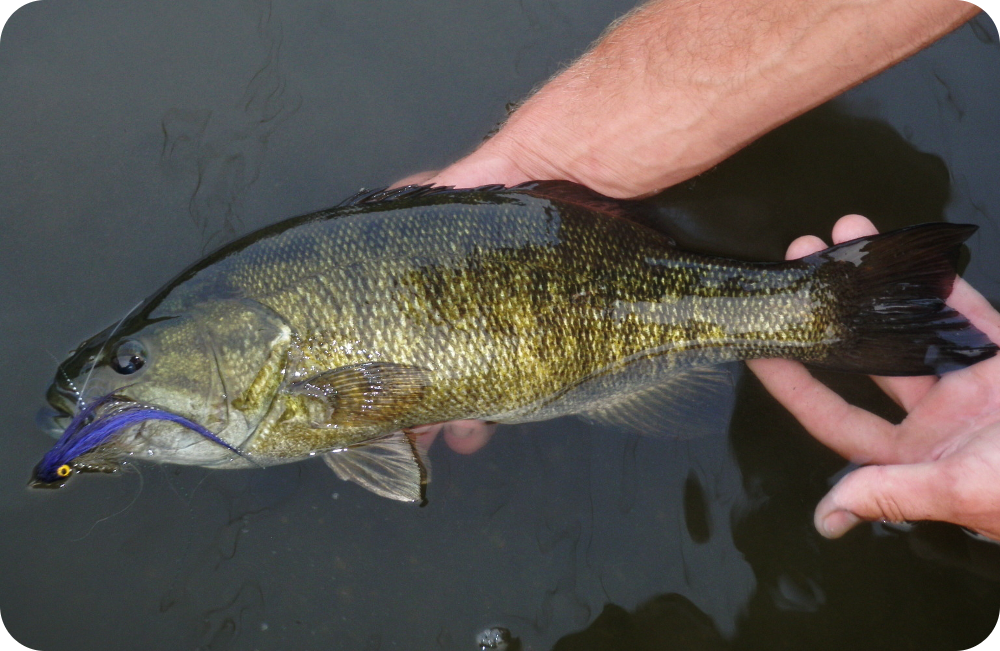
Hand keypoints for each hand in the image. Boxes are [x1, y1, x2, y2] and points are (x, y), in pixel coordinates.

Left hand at [748, 215, 999, 541]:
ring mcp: (971, 386)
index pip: (836, 419)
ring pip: (909, 326)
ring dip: (876, 286)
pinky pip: (966, 314)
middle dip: (830, 315)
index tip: (758, 346)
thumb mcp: (970, 491)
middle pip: (864, 360)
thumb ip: (898, 494)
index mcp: (916, 460)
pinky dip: (937, 283)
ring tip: (841, 237)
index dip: (794, 385)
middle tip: (798, 266)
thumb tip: (829, 514)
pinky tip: (903, 250)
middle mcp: (935, 421)